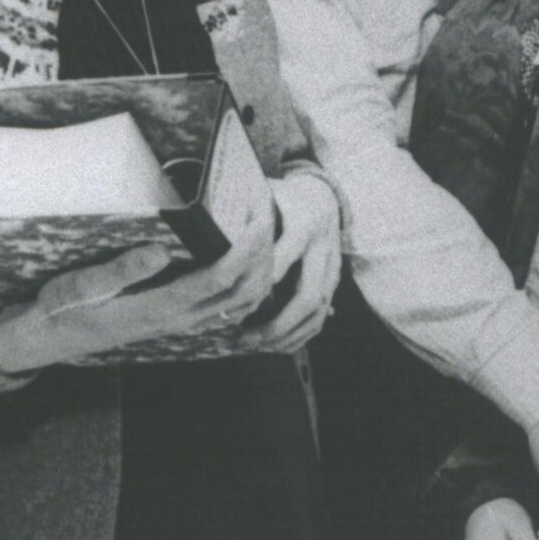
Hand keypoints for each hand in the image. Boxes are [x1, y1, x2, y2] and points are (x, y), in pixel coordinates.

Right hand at [0, 171, 275, 372]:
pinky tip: (250, 256)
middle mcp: (179, 320)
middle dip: (263, 254)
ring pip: (241, 302)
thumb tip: (158, 252)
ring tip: (266, 228)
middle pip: (242, 291)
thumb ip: (117, 271)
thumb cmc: (62, 306)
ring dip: (261, 268)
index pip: (218, 280)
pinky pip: (229, 305)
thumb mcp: (77, 287)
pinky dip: (249, 280)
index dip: (245, 250)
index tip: (258, 219)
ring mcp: (184, 323)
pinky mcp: (182, 320)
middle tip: (270, 213)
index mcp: (158, 308)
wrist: (53, 339)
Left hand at [239, 172, 341, 353]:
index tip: (240, 298)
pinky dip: (301, 335)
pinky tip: (278, 346)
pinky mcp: (334, 281)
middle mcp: (323, 248)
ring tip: (259, 345)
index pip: (288, 252)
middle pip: (308, 294)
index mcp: (305, 223)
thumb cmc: (284, 197)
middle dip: (278, 322)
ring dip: (288, 333)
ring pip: (317, 311)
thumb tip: (204, 219)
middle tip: (247, 336)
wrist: (322, 197)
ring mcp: (332, 268)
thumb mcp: (267, 194)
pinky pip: (321, 315)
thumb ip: (243, 209)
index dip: (267, 276)